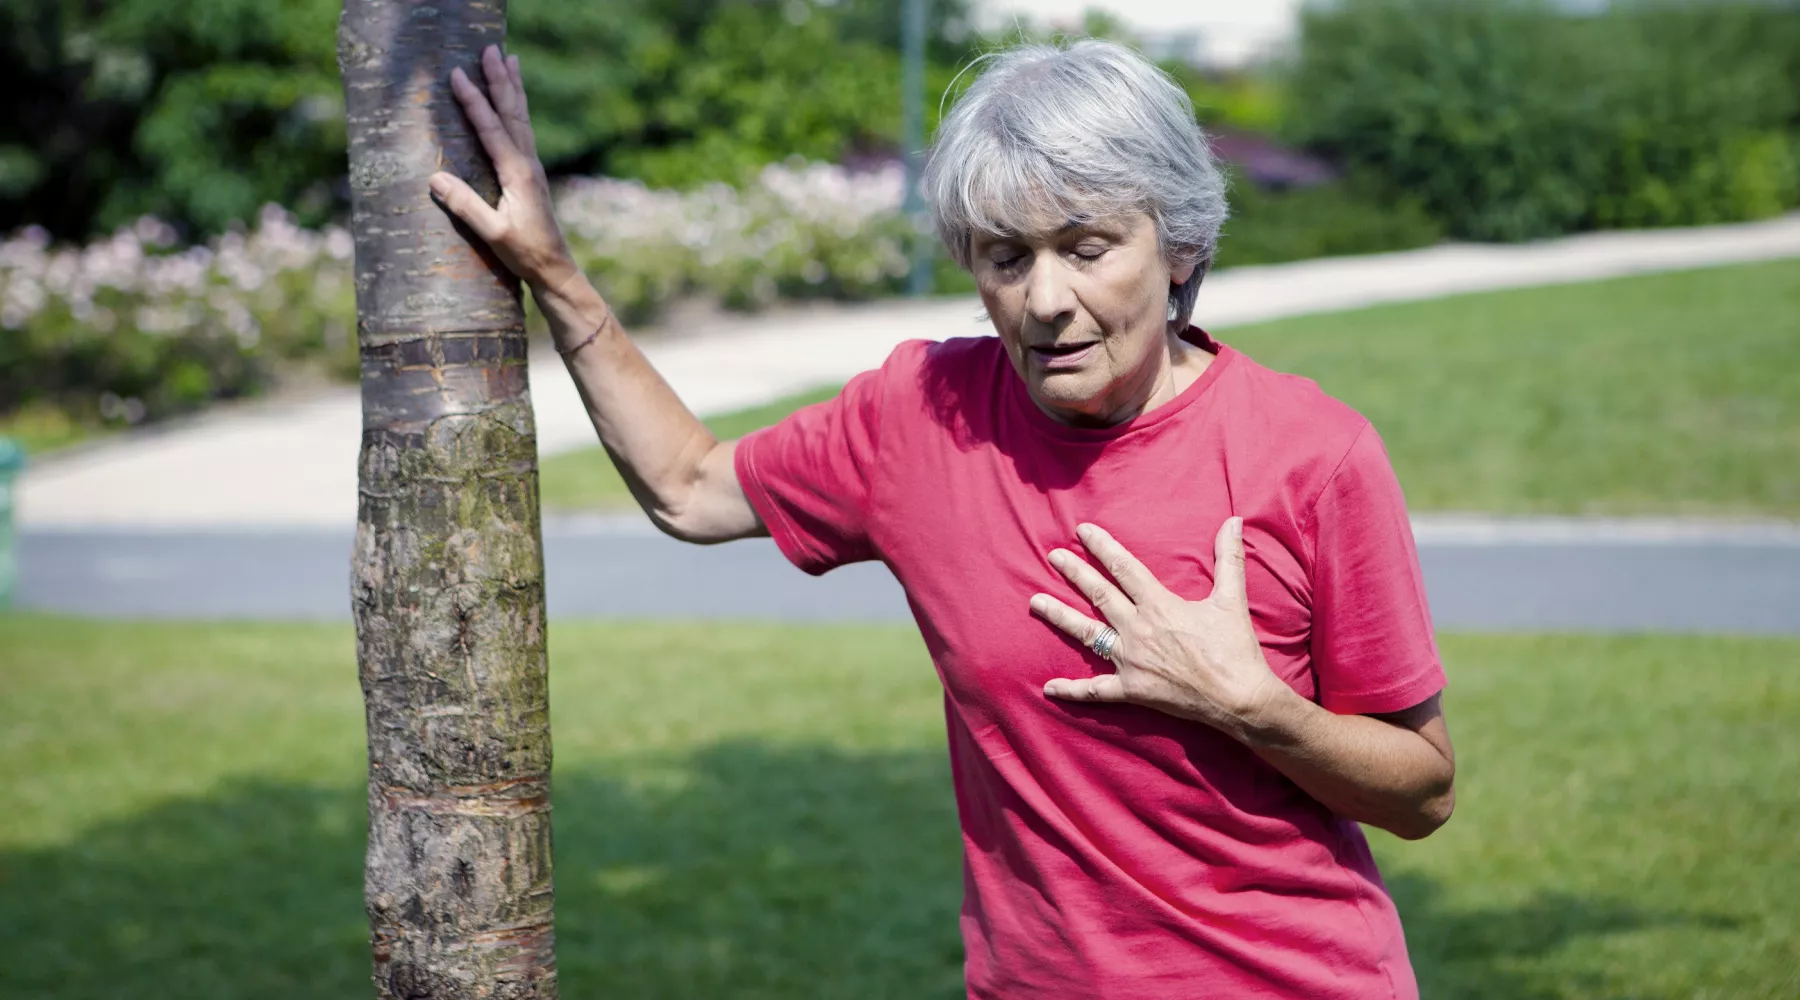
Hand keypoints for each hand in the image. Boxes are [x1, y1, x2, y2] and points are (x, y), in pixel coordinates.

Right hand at [429, 45, 577, 292]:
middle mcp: (528, 163)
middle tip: (491, 49)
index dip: (473, 100)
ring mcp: (532, 167)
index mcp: (517, 173)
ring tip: (510, 59)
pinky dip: (518, 108)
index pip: (491, 128)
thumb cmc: (523, 254)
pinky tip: (515, 101)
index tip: (458, 74)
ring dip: (513, 87)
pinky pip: (523, 130)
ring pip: (521, 117)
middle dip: (499, 79)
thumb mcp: (492, 233)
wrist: (554, 268)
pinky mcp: (531, 173)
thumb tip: (434, 177)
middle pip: (512, 112)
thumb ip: (466, 206)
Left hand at [1030, 518, 1286, 735]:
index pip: (1124, 568)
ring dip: (1060, 617)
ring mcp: (1131, 661)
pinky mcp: (1132, 690)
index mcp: (1160, 605)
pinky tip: (1048, 687)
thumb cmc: (1235, 649)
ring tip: (1035, 603)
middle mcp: (1138, 629)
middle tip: (1053, 556)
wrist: (1238, 698)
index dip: (1102, 547)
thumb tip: (1234, 521)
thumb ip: (1229, 558)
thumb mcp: (1232, 599)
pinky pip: (1095, 691)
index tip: (1081, 531)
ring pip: (1087, 635)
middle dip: (1074, 573)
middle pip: (1099, 595)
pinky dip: (1071, 690)